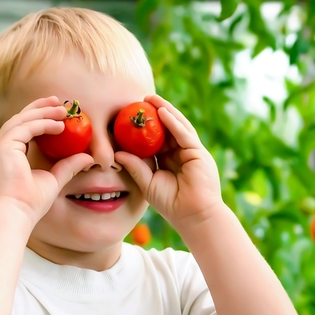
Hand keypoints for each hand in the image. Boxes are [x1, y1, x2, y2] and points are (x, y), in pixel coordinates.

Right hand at [0, 96, 93, 223]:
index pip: (22, 129)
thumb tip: (87, 158)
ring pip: (22, 120)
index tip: (56, 112)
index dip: (38, 117)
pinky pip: (25, 128)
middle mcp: (0, 147)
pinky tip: (59, 125)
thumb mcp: (53, 180)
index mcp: (7, 154)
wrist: (16, 213)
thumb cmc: (31, 203)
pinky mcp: (2, 146)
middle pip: (20, 119)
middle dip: (40, 107)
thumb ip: (68, 167)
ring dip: (43, 112)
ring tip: (63, 110)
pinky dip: (42, 124)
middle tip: (58, 100)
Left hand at [115, 95, 222, 228]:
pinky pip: (184, 134)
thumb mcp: (147, 183)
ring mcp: (190, 151)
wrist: (193, 216)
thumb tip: (117, 154)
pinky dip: (174, 122)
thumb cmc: (171, 204)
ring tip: (151, 98)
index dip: (144, 127)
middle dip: (156, 112)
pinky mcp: (198, 152)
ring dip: (165, 110)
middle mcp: (180, 153)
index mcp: (169, 160)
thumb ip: (135, 167)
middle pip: (167, 128)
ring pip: (177, 126)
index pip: (155, 139)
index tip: (129, 115)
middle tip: (141, 99)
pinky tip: (163, 112)